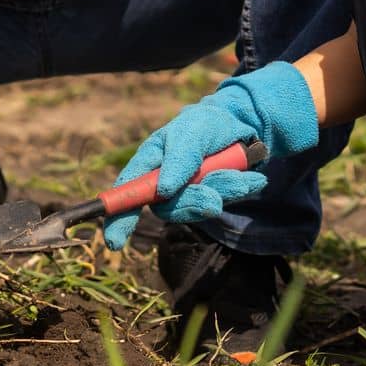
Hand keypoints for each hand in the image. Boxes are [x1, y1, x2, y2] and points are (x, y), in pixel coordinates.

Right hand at [103, 61, 318, 249]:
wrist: (243, 124)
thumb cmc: (207, 123)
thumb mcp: (192, 132)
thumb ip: (179, 159)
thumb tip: (163, 190)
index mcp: (150, 161)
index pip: (128, 191)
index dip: (119, 216)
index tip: (115, 241)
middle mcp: (164, 181)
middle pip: (166, 207)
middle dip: (192, 204)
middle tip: (214, 202)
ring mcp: (187, 192)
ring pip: (196, 207)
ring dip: (221, 191)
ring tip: (241, 178)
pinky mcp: (209, 198)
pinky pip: (219, 204)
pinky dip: (237, 190)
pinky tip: (251, 179)